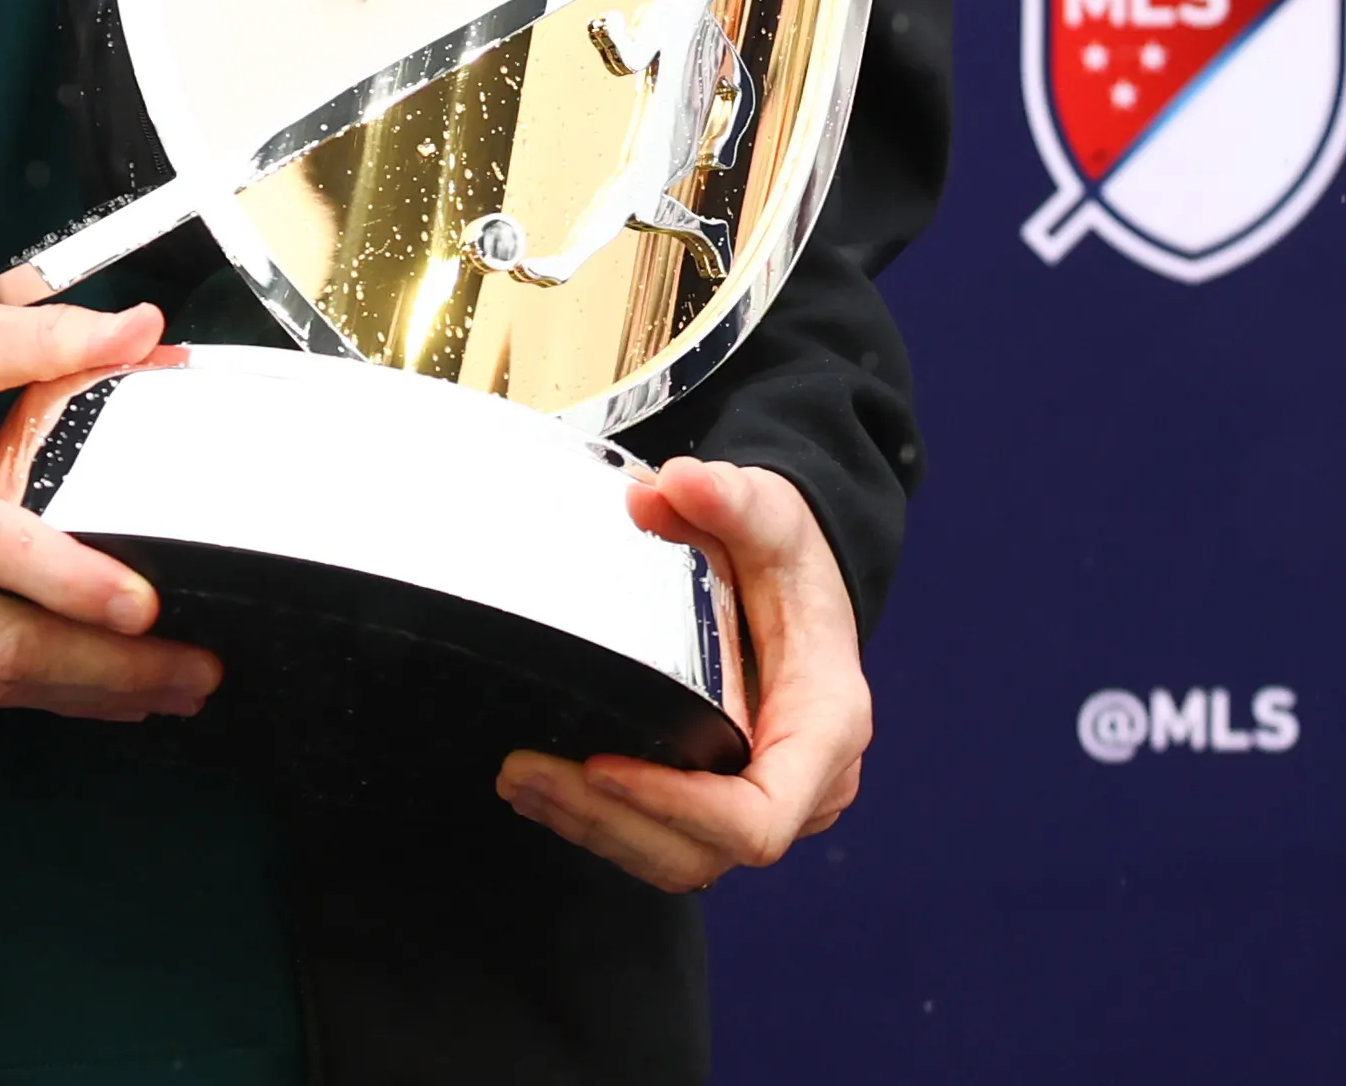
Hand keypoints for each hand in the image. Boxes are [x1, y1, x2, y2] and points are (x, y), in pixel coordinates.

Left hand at [494, 457, 867, 891]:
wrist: (798, 578)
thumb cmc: (788, 555)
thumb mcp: (769, 512)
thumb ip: (728, 496)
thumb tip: (672, 485)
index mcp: (826, 724)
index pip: (760, 814)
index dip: (680, 808)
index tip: (601, 766)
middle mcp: (806, 782)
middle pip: (707, 850)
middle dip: (612, 820)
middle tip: (529, 772)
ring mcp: (765, 800)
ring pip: (680, 860)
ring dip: (595, 831)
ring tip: (519, 782)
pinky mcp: (724, 803)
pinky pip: (668, 843)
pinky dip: (604, 826)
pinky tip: (544, 792)